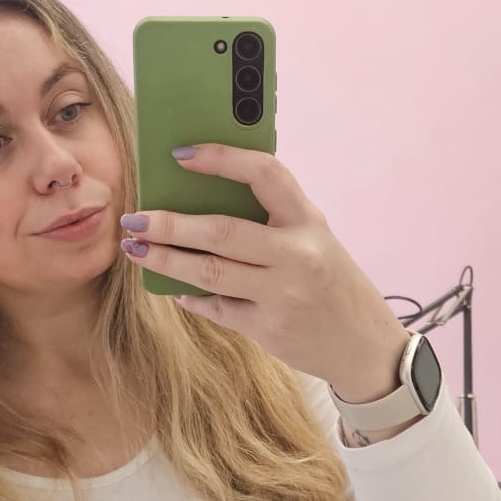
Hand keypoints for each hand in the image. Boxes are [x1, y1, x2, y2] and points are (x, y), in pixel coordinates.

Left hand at [118, 144, 409, 401]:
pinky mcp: (268, 329)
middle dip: (169, 224)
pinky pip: (216, 307)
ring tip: (136, 249)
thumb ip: (271, 219)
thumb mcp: (314, 239)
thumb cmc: (332, 282)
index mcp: (309, 221)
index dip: (221, 158)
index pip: (265, 174)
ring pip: (209, 273)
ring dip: (165, 260)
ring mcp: (282, 295)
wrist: (366, 346)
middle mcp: (297, 255)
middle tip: (134, 217)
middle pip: (221, 232)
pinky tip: (171, 286)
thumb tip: (200, 198)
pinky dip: (189, 296)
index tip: (181, 154)